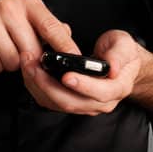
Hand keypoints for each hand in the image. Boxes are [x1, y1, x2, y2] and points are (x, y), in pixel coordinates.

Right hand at [0, 0, 78, 74]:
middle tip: (22, 50)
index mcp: (27, 1)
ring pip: (13, 61)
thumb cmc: (6, 22)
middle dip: (31, 59)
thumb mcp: (31, 18)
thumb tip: (69, 38)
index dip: (65, 46)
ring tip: (5, 49)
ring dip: (11, 63)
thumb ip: (53, 28)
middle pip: (32, 50)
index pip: (51, 27)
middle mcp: (7, 7)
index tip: (76, 60)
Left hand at [21, 28, 151, 115]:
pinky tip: (30, 71)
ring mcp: (85, 106)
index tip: (66, 75)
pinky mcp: (71, 104)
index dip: (83, 85)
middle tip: (33, 65)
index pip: (100, 92)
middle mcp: (101, 102)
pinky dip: (37, 87)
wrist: (118, 64)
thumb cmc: (120, 53)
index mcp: (117, 88)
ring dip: (38, 86)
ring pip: (57, 103)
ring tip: (27, 64)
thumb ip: (119, 55)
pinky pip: (50, 101)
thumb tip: (112, 68)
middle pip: (72, 102)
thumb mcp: (125, 45)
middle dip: (49, 84)